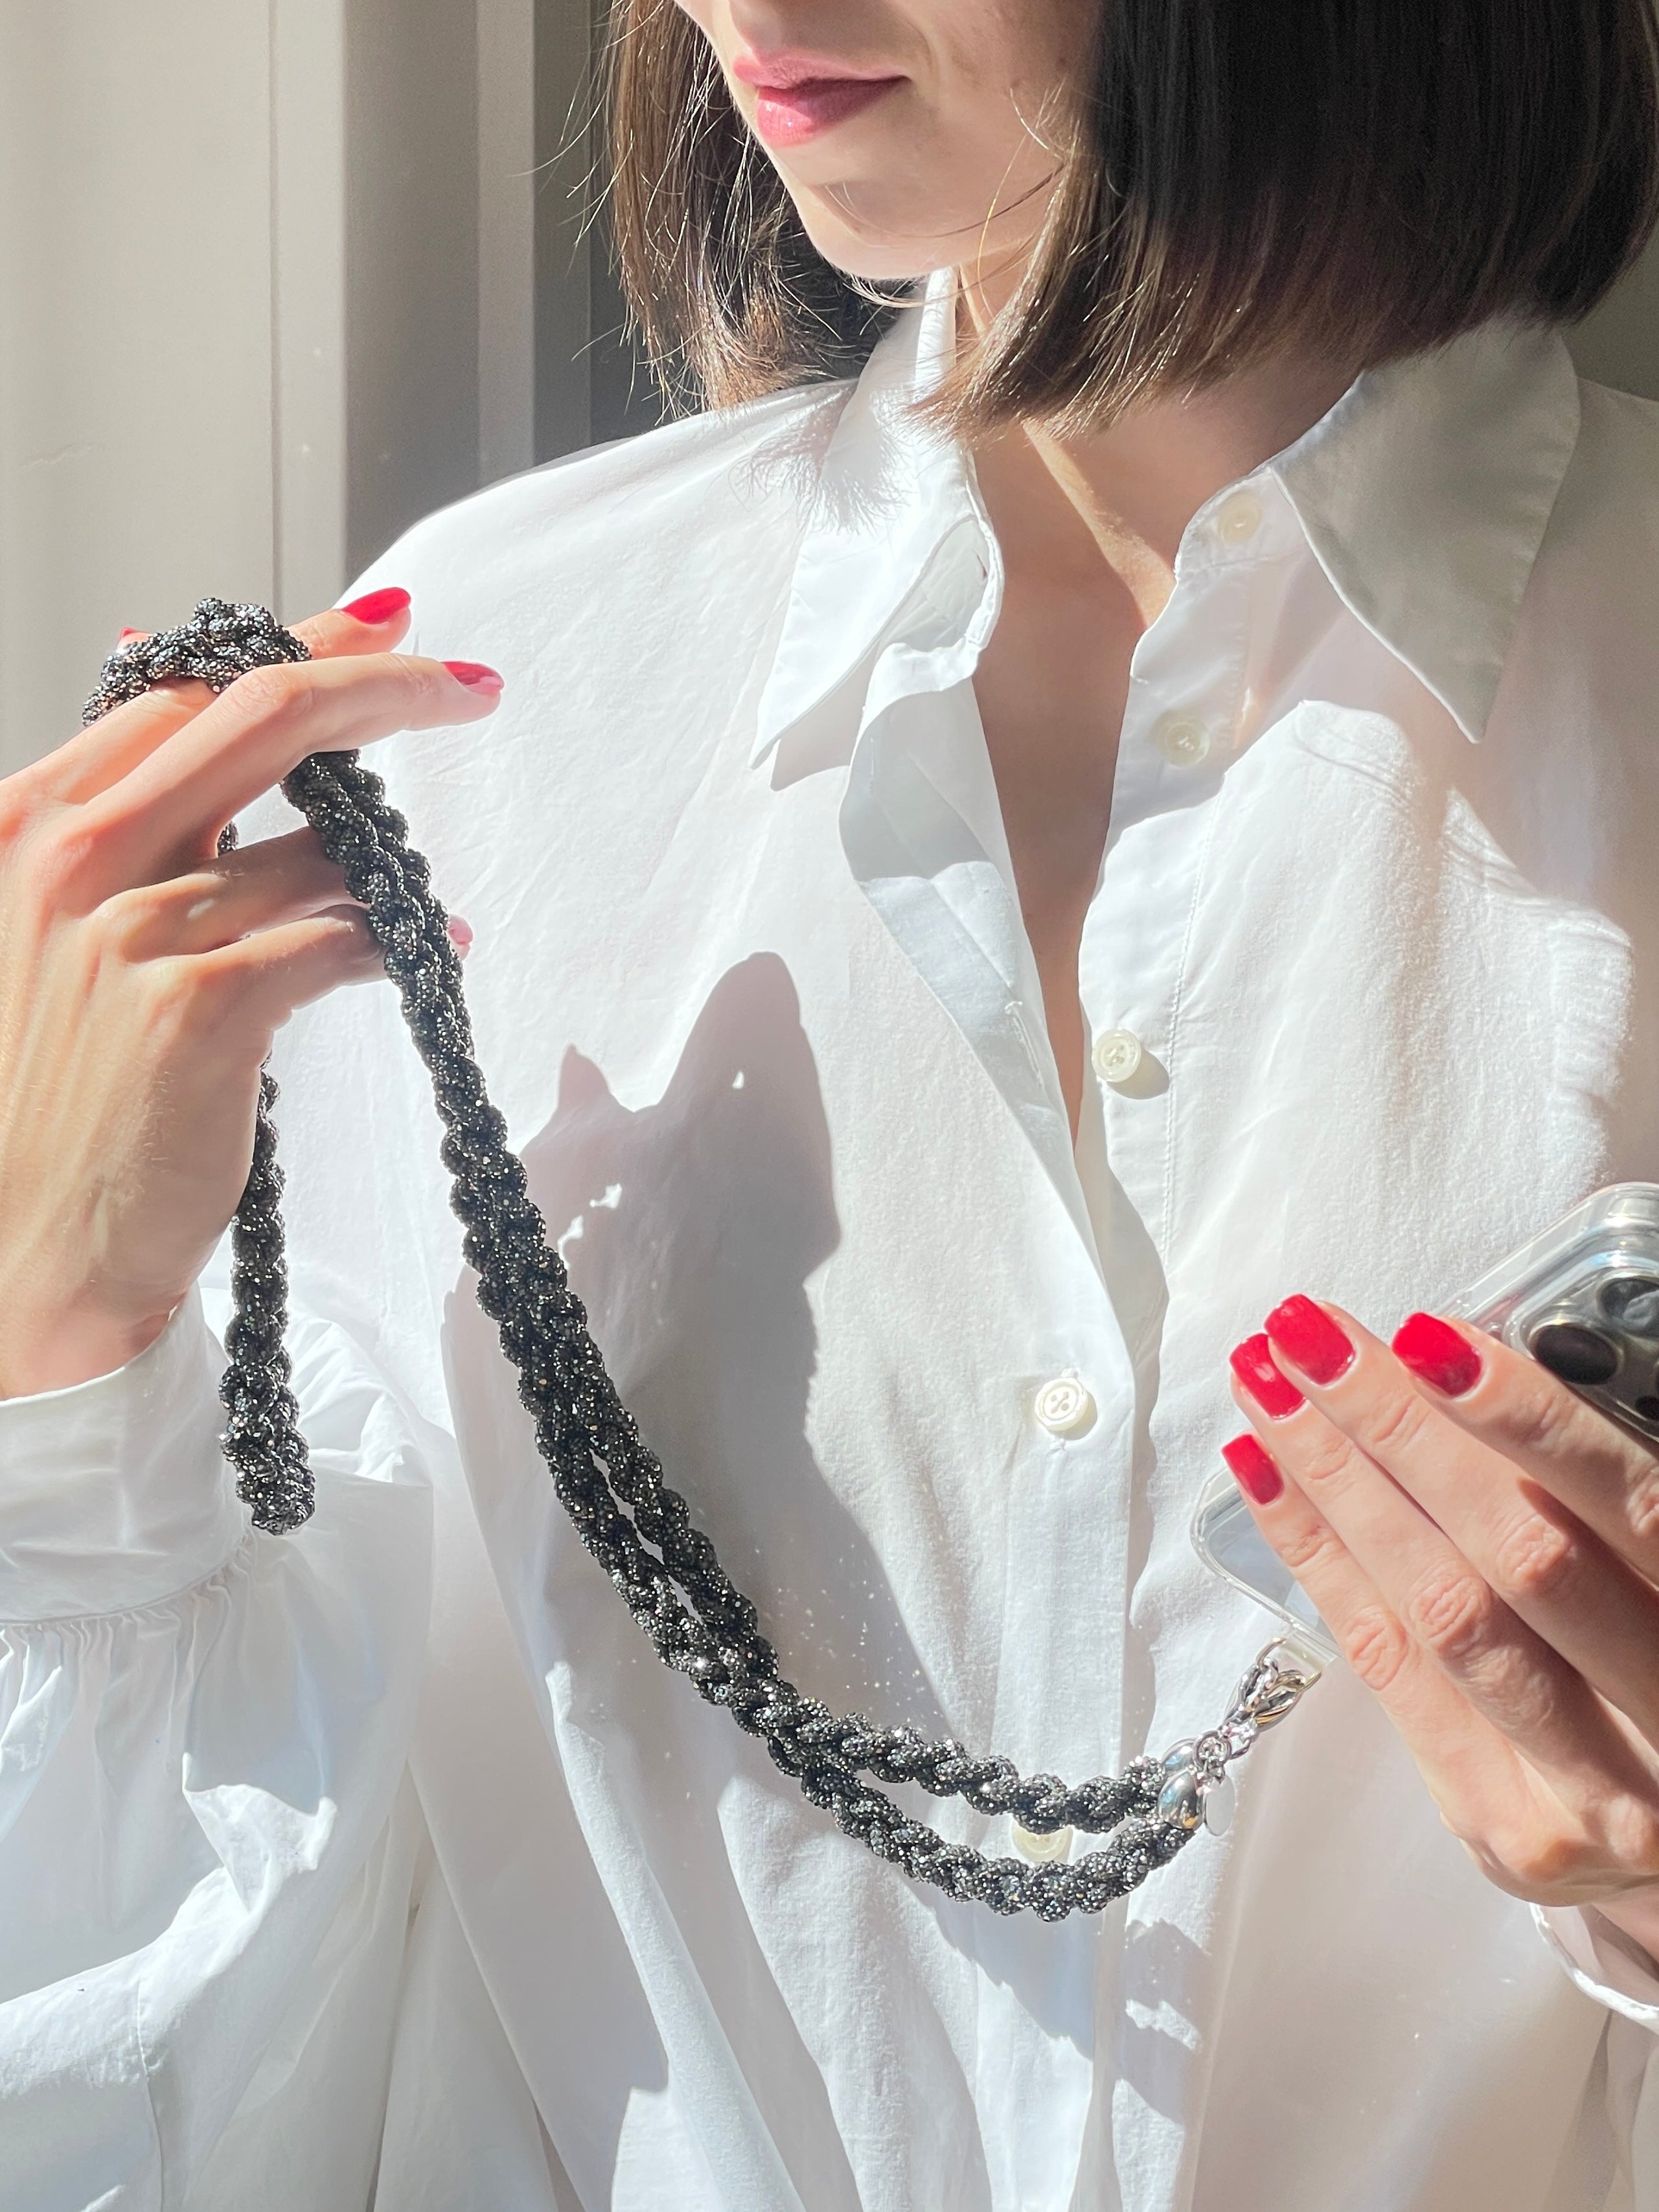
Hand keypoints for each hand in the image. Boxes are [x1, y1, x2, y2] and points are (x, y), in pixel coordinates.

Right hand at [0, 592, 501, 1396]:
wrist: (25, 1253)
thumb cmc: (49, 1089)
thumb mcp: (47, 920)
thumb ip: (113, 801)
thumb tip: (141, 643)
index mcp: (25, 819)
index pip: (179, 689)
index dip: (296, 640)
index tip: (391, 625)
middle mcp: (66, 857)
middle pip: (258, 717)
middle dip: (385, 684)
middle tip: (473, 685)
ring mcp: (128, 933)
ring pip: (317, 850)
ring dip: (388, 869)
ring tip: (411, 904)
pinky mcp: (196, 1010)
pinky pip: (340, 941)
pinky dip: (400, 942)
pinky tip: (428, 951)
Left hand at [1225, 1296, 1658, 1959]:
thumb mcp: (1657, 1572)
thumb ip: (1595, 1498)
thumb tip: (1456, 1359)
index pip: (1628, 1505)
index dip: (1527, 1418)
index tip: (1429, 1334)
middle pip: (1514, 1553)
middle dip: (1398, 1429)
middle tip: (1306, 1334)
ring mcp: (1584, 1789)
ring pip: (1435, 1610)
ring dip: (1336, 1481)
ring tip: (1264, 1385)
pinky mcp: (1499, 1826)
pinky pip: (1385, 1666)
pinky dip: (1317, 1557)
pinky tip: (1262, 1475)